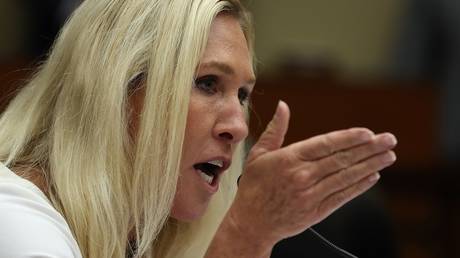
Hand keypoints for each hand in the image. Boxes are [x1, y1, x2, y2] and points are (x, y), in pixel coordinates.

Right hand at [228, 100, 396, 246]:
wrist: (251, 222)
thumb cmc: (254, 187)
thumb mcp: (258, 154)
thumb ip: (275, 129)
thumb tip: (283, 106)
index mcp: (289, 159)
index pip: (326, 144)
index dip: (349, 138)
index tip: (368, 133)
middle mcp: (302, 176)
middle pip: (342, 159)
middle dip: (369, 149)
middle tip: (389, 140)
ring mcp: (311, 195)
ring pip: (346, 177)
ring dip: (370, 165)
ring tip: (388, 156)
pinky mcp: (316, 212)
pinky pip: (342, 197)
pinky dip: (359, 186)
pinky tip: (372, 177)